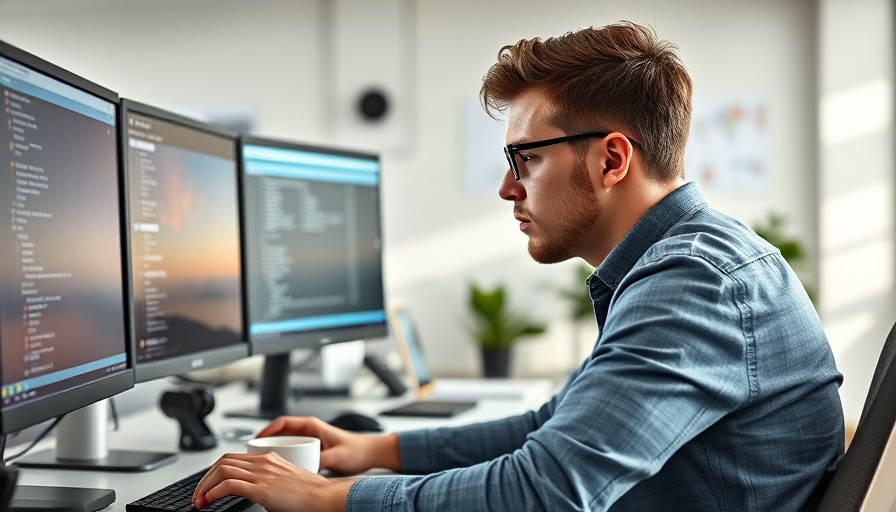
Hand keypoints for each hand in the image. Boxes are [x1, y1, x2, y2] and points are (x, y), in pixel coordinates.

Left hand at [191, 451, 352, 511]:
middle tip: (198, 495)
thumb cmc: (310, 494)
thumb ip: (267, 482)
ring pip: (221, 470)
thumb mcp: (284, 482)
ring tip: (199, 501)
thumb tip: (252, 493)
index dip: (214, 472)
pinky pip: (228, 485)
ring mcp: (262, 474)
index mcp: (269, 458)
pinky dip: (213, 493)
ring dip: (205, 486)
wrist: (324, 498)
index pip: (232, 458)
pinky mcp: (262, 488)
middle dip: (204, 479)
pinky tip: (208, 502)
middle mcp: (263, 462)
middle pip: (222, 461)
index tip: (207, 487)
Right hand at [256, 416, 400, 474]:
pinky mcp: (312, 448)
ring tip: (260, 460)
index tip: (256, 439)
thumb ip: (321, 461)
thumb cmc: (357, 451)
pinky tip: (277, 466)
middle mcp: (310, 430)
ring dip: (272, 448)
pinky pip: (291, 449)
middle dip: (264, 440)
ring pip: (284, 440)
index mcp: (313, 425)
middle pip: (279, 432)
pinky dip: (281, 455)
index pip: (283, 422)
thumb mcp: (337, 457)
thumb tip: (306, 467)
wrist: (370, 453)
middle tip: (252, 452)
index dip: (267, 430)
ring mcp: (310, 438)